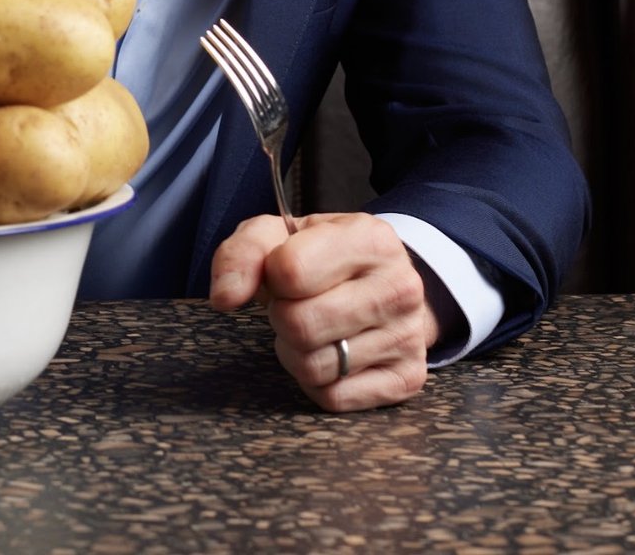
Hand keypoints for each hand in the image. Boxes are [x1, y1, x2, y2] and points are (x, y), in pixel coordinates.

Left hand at [208, 211, 437, 411]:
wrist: (380, 283)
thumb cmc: (320, 258)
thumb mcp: (277, 236)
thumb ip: (241, 255)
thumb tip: (224, 298)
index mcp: (370, 239)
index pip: (291, 271)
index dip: (272, 277)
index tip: (284, 274)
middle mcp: (400, 287)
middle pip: (300, 325)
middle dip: (281, 319)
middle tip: (295, 306)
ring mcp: (409, 336)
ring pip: (316, 367)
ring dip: (296, 353)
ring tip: (314, 329)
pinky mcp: (407, 378)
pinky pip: (334, 398)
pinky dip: (318, 382)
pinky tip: (333, 354)